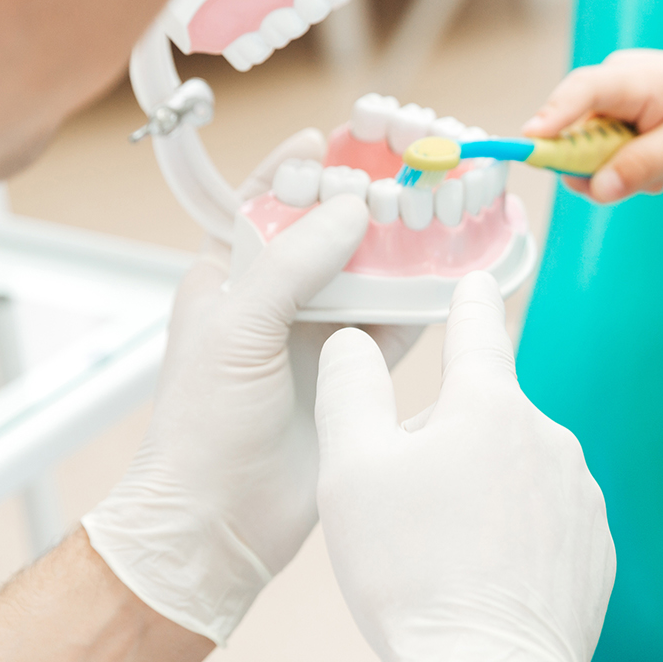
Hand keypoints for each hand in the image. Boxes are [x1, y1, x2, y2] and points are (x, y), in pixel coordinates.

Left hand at [82, 131, 415, 644]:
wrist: (219, 522)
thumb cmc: (202, 426)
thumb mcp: (238, 327)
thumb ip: (293, 261)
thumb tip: (350, 205)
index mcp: (229, 275)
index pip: (269, 200)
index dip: (306, 166)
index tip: (344, 138)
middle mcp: (277, 298)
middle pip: (332, 229)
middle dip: (373, 197)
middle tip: (417, 166)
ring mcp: (321, 334)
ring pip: (373, 270)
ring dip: (408, 242)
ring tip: (449, 204)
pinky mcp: (360, 371)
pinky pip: (403, 320)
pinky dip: (431, 294)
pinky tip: (460, 268)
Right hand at [314, 273, 616, 661]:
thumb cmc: (413, 573)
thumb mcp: (352, 471)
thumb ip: (350, 389)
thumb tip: (355, 341)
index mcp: (489, 406)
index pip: (477, 329)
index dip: (468, 300)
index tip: (476, 279)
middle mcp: (549, 437)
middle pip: (485, 419)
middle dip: (447, 445)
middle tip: (404, 511)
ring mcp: (581, 495)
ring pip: (515, 475)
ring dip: (481, 498)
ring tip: (442, 561)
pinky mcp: (596, 550)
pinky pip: (544, 527)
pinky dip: (513, 544)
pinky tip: (482, 585)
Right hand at [521, 49, 662, 203]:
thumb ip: (638, 167)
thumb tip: (596, 189)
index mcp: (630, 77)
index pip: (579, 93)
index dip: (550, 119)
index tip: (527, 143)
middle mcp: (614, 81)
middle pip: (574, 129)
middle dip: (594, 166)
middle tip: (625, 188)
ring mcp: (615, 96)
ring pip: (590, 145)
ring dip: (618, 169)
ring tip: (660, 173)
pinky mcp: (620, 111)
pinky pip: (605, 146)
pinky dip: (627, 163)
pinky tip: (660, 165)